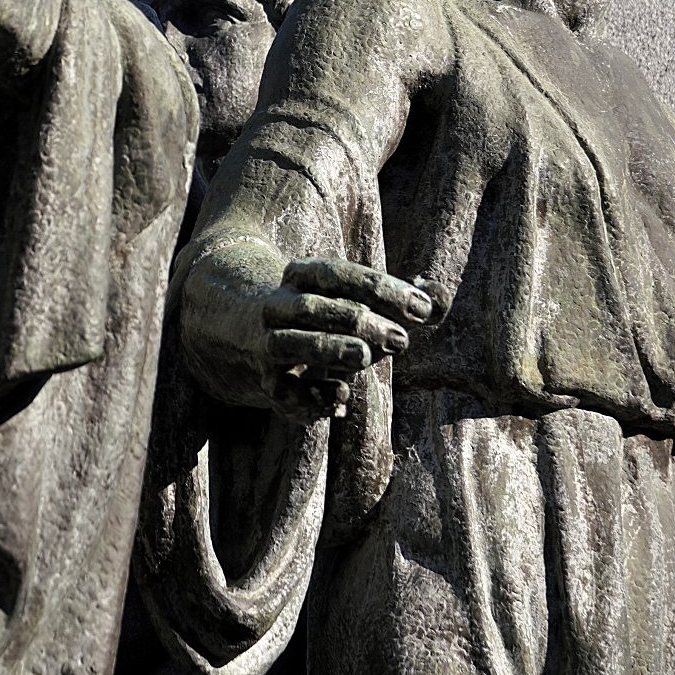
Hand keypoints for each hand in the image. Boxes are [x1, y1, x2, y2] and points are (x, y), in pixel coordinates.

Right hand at [180, 241, 437, 422]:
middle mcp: (279, 307)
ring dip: (327, 349)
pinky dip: (309, 398)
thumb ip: (392, 299)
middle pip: (312, 307)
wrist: (236, 324)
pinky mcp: (266, 381)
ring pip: (290, 344)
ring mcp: (267, 344)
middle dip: (357, 320)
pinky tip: (341, 399)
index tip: (422, 306)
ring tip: (365, 358)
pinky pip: (282, 392)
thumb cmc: (314, 310)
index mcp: (300, 277)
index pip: (339, 275)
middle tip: (401, 339)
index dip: (381, 288)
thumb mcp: (344, 294)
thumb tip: (438, 304)